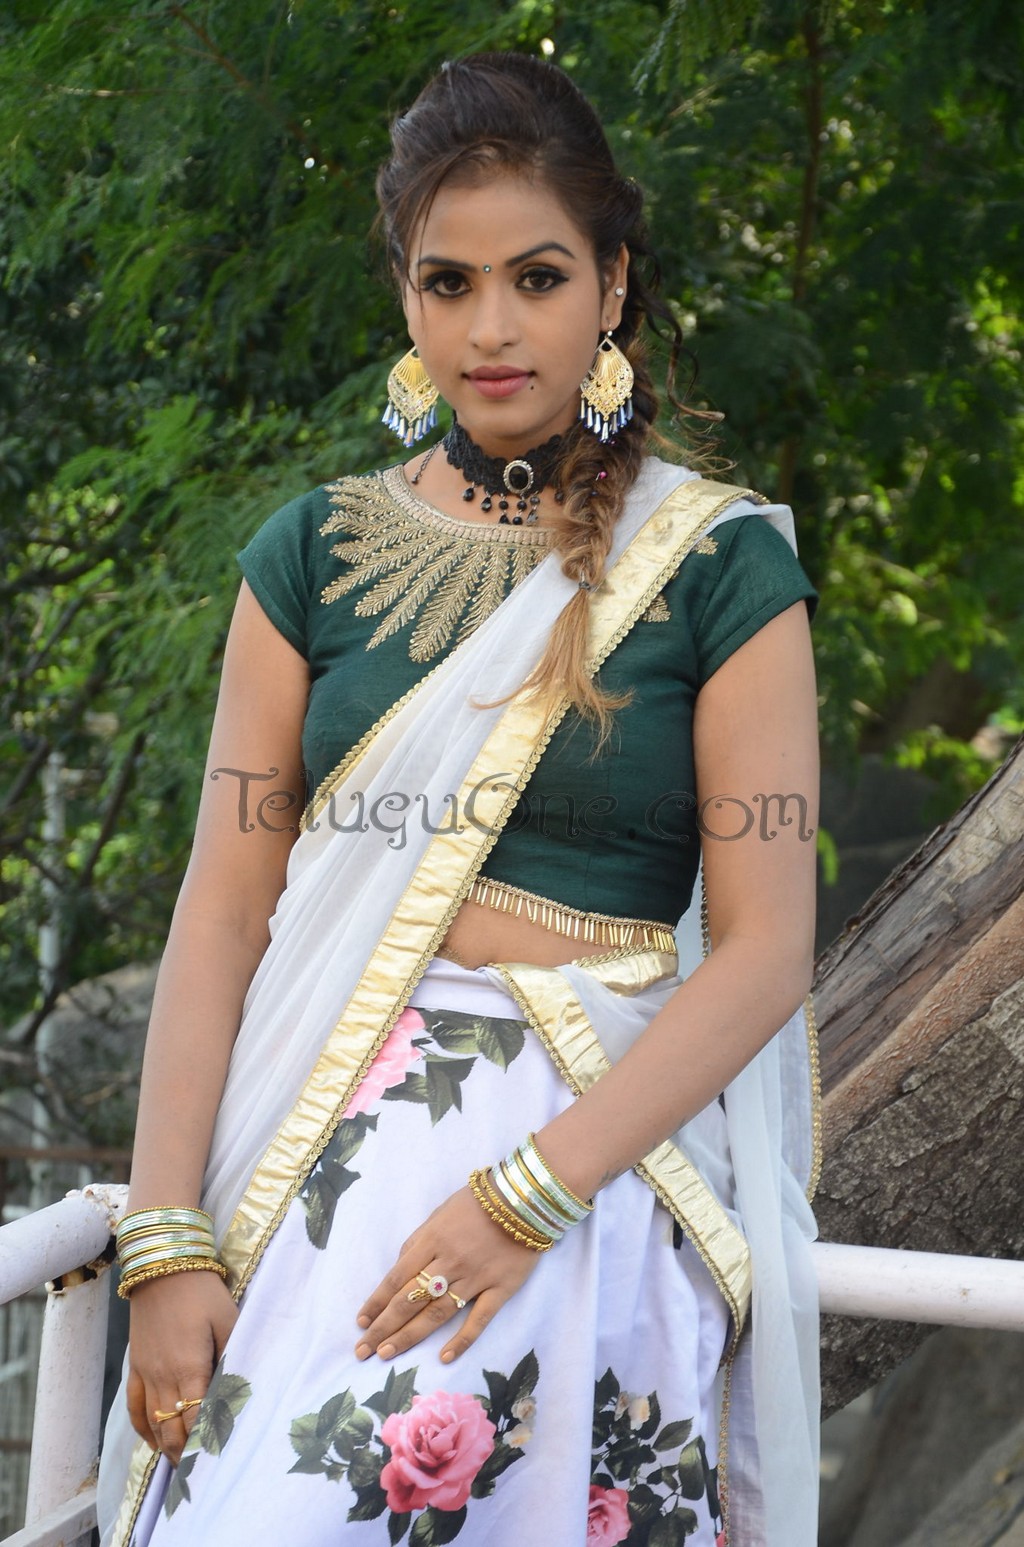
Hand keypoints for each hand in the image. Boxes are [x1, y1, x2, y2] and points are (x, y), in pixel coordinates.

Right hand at [126, 1270, 238, 1464]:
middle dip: (188, 1454)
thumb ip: (234, 1354)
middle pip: (172, 1430)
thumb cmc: (202, 1291)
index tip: (220, 1458)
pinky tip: (155, 1441)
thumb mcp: (228, 1319)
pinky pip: (136, 1408)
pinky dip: (144, 1430)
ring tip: (184, 1464)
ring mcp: (146, 1373)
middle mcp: (163, 1377)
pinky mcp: (136, 1365)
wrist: (162, 1265)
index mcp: (189, 1368)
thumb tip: (241, 1386)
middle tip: (205, 1470)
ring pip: (153, 1425)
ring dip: (167, 1447)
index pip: (196, 1420)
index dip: (207, 1443)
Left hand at [355, 1184, 541, 1365]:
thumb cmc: (477, 1203)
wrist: (524, 1199)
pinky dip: (462, 1340)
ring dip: (410, 1336)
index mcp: (432, 1240)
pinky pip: (479, 1319)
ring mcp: (475, 1278)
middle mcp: (450, 1262)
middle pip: (410, 1300)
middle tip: (363, 1350)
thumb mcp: (440, 1212)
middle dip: (384, 1327)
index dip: (377, 1302)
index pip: (396, 1278)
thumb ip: (419, 1241)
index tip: (361, 1322)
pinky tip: (444, 1357)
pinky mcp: (500, 1289)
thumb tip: (400, 1269)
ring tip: (388, 1353)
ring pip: (437, 1314)